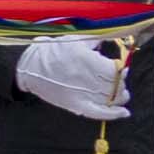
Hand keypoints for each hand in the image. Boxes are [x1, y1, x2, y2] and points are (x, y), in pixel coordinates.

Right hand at [14, 35, 132, 121]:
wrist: (29, 67)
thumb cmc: (51, 50)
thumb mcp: (73, 39)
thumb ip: (94, 40)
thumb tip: (110, 39)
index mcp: (87, 60)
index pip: (114, 70)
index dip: (121, 71)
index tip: (121, 69)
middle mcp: (87, 78)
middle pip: (115, 85)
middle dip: (121, 84)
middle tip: (120, 80)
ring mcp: (81, 93)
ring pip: (110, 99)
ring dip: (120, 97)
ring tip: (121, 94)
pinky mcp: (75, 104)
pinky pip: (97, 112)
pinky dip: (112, 114)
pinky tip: (124, 113)